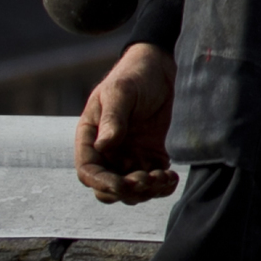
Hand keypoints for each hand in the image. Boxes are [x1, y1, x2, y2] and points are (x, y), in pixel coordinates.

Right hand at [76, 44, 179, 204]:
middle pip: (109, 188)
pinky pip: (153, 181)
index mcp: (90, 138)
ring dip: (147, 191)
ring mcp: (129, 156)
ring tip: (165, 176)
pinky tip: (172, 177)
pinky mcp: (151, 156)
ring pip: (132, 190)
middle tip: (148, 179)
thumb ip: (112, 119)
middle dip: (128, 191)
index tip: (123, 185)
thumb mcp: (120, 93)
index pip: (88, 172)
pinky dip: (162, 186)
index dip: (102, 183)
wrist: (159, 69)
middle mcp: (107, 153)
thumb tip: (103, 146)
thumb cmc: (133, 76)